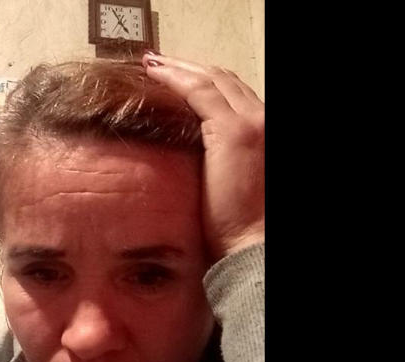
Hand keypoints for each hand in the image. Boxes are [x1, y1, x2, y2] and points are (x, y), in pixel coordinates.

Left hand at [142, 53, 264, 261]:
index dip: (205, 81)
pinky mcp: (233, 131)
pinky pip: (198, 92)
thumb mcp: (233, 178)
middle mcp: (263, 118)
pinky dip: (174, 78)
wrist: (254, 244)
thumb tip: (189, 148)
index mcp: (264, 130)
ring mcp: (251, 122)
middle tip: (159, 63)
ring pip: (211, 80)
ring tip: (152, 64)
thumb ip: (221, 156)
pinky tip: (154, 74)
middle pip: (224, 80)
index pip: (233, 94)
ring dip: (179, 68)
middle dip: (190, 69)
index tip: (176, 76)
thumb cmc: (241, 224)